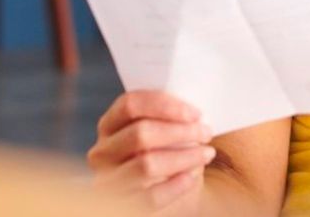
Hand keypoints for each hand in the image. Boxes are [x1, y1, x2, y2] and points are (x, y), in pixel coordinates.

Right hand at [87, 90, 215, 212]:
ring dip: (184, 157)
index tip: (195, 113)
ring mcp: (108, 180)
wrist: (165, 188)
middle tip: (206, 132)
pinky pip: (151, 196)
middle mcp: (103, 151)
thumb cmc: (166, 151)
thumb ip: (171, 118)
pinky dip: (176, 185)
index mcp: (110, 124)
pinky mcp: (121, 204)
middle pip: (140, 133)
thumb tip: (194, 116)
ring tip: (207, 154)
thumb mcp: (163, 131)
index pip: (130, 105)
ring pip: (147, 165)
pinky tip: (192, 177)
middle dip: (180, 131)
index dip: (164, 105)